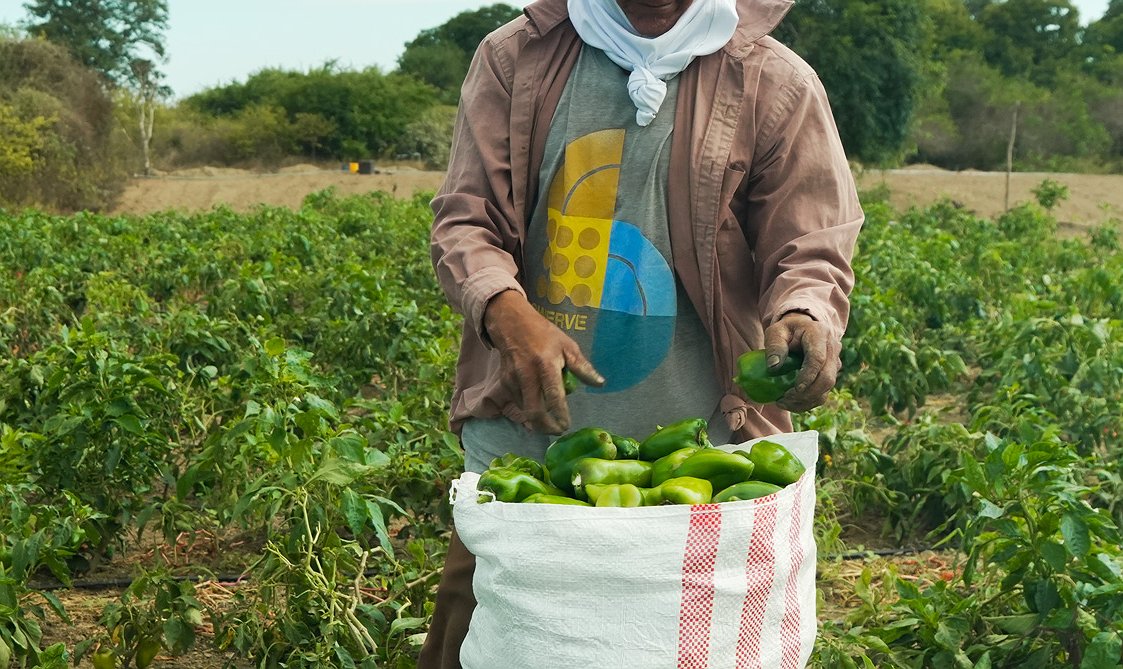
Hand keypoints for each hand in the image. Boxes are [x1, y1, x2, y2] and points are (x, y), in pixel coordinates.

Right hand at [483, 290, 603, 433]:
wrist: (512, 324)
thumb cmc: (544, 334)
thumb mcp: (568, 346)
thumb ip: (583, 367)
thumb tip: (600, 384)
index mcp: (546, 365)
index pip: (554, 396)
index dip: (560, 415)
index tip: (566, 426)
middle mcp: (528, 375)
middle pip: (534, 412)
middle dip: (545, 428)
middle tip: (557, 431)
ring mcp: (514, 380)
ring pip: (524, 410)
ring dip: (537, 419)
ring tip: (549, 418)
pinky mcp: (505, 383)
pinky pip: (518, 402)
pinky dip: (528, 409)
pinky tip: (537, 406)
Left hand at [763, 312, 839, 411]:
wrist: (802, 328)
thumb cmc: (787, 330)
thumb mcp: (776, 331)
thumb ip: (774, 346)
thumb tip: (773, 367)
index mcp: (819, 334)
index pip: (818, 359)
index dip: (808, 376)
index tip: (794, 389)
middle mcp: (832, 348)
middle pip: (827, 377)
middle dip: (806, 393)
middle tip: (784, 399)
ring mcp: (834, 362)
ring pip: (827, 388)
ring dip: (806, 401)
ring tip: (783, 402)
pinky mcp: (832, 374)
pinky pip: (823, 393)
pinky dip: (808, 402)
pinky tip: (792, 403)